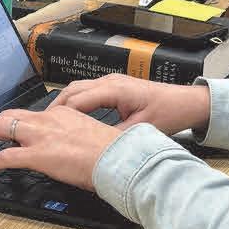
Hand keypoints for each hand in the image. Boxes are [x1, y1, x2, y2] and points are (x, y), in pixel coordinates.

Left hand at [0, 104, 124, 192]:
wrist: (119, 159)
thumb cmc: (112, 153)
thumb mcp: (90, 136)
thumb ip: (74, 137)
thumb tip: (68, 149)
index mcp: (63, 113)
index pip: (31, 115)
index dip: (15, 123)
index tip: (10, 131)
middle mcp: (48, 120)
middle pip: (10, 116)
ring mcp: (41, 136)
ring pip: (1, 128)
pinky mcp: (37, 155)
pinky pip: (4, 157)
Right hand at [49, 74, 210, 137]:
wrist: (187, 102)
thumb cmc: (169, 112)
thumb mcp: (140, 131)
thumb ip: (115, 138)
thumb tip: (94, 147)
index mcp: (115, 90)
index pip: (78, 99)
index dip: (60, 114)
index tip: (47, 126)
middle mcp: (110, 81)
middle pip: (72, 90)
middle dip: (55, 107)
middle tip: (41, 124)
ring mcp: (112, 82)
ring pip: (77, 89)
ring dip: (63, 103)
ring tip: (50, 121)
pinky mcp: (115, 87)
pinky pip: (87, 91)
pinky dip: (74, 102)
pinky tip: (70, 115)